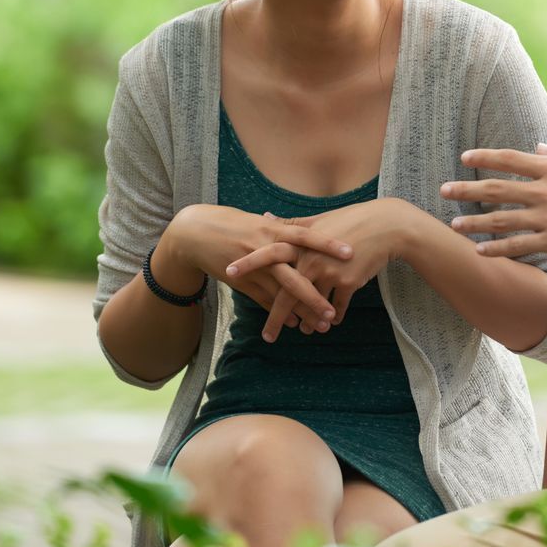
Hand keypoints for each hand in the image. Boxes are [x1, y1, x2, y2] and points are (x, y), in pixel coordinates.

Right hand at [166, 203, 352, 333]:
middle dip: (314, 295)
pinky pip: (262, 299)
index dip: (328, 244)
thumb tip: (308, 232)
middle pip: (294, 274)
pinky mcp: (241, 281)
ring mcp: (252, 268)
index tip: (350, 253)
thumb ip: (284, 229)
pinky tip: (290, 324)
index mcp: (273, 230)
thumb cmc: (233, 223)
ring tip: (317, 325)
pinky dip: (277, 312)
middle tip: (332, 311)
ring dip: (299, 311)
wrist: (196, 233)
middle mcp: (265, 249)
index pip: (306, 236)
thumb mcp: (260, 222)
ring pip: (280, 294)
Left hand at [225, 199, 411, 341]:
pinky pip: (337, 306)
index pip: (268, 254)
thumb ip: (291, 225)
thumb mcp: (319, 221)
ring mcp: (329, 272)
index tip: (229, 274)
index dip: (249, 264)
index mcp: (301, 242)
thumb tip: (266, 217)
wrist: (385, 227)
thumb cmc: (351, 221)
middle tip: (266, 336)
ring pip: (312, 305)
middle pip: (287, 292)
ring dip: (307, 321)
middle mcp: (311, 258)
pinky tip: (331, 323)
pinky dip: (334, 315)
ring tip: (302, 333)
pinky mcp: (347, 283)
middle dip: (275, 317)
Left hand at [441, 144, 546, 259]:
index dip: (485, 157)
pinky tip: (480, 251)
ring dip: (475, 222)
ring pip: (502, 219)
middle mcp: (545, 192)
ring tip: (454, 224)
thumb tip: (537, 147)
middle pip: (498, 189)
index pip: (511, 159)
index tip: (465, 157)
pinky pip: (520, 246)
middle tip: (444, 189)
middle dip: (468, 189)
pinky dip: (498, 249)